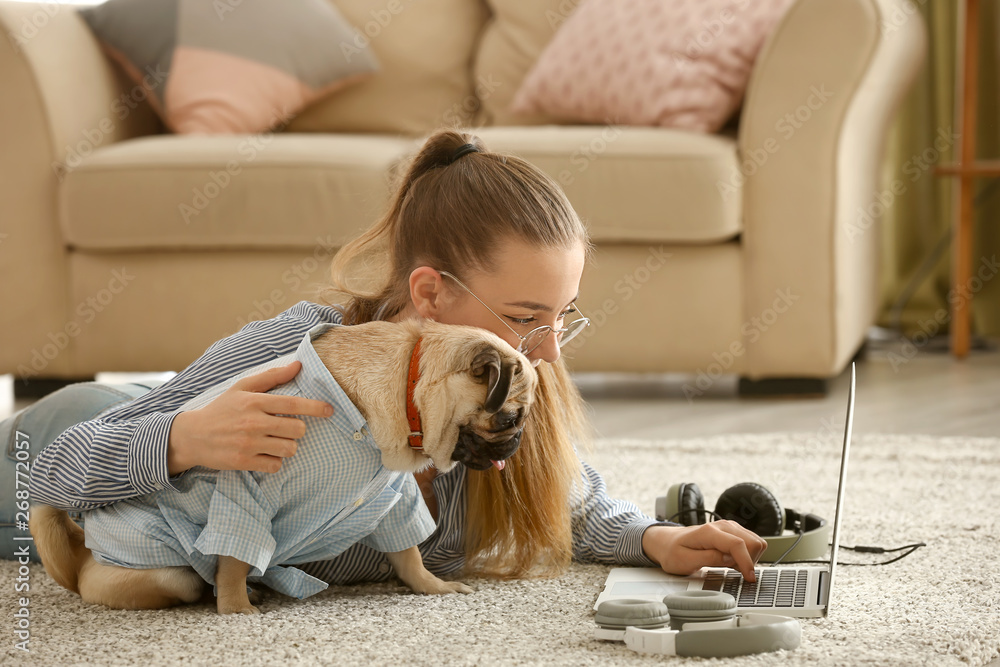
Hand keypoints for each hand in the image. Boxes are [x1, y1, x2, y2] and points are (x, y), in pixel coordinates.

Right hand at [167, 362, 333, 474]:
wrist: (192, 436)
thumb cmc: (222, 409)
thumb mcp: (242, 387)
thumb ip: (272, 377)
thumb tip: (298, 365)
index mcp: (255, 402)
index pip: (293, 405)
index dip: (316, 408)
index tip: (330, 410)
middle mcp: (253, 422)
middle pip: (297, 429)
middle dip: (297, 430)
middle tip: (286, 428)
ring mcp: (248, 444)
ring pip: (289, 449)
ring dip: (288, 446)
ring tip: (275, 442)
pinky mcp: (243, 462)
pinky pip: (275, 465)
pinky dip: (274, 462)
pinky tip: (265, 454)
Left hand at [641, 521, 768, 581]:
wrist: (668, 542)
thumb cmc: (673, 552)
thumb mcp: (685, 561)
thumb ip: (709, 559)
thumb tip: (730, 559)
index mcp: (709, 532)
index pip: (738, 544)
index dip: (747, 562)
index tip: (749, 578)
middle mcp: (722, 526)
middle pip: (753, 542)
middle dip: (750, 561)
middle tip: (735, 571)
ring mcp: (729, 527)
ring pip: (756, 541)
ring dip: (750, 558)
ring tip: (732, 566)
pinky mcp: (733, 531)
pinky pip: (751, 542)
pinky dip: (748, 554)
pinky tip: (734, 561)